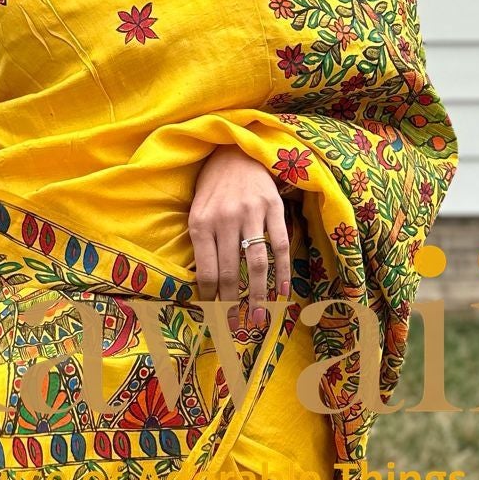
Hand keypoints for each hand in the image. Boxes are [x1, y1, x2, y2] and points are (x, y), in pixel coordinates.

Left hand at [189, 144, 293, 320]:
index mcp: (200, 223)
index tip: (214, 317)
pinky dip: (282, 273)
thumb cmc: (213, 187)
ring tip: (259, 319)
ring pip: (256, 264)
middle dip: (233, 306)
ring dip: (258, 296)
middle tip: (236, 328)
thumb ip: (201, 245)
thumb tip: (206, 288)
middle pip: (230, 273)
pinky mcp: (273, 207)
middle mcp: (225, 219)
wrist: (235, 151)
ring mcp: (251, 212)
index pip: (206, 272)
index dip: (211, 299)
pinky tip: (282, 293)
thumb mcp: (196, 212)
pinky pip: (280, 246)